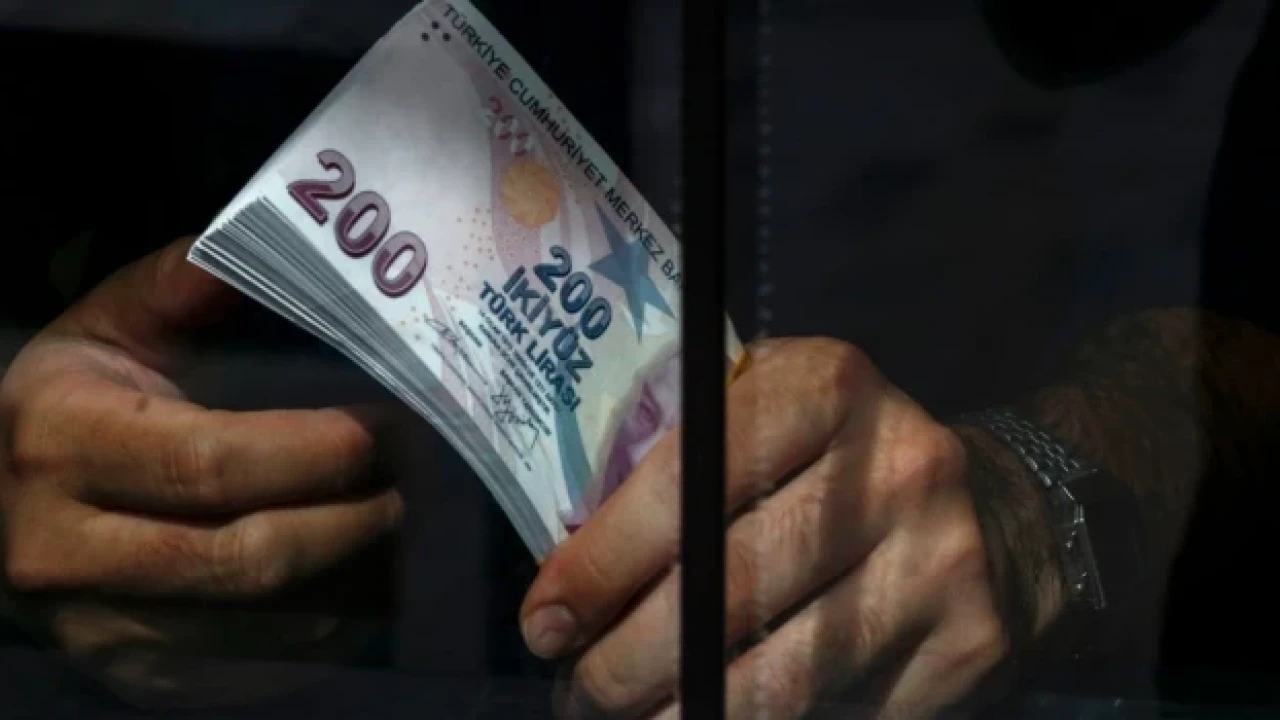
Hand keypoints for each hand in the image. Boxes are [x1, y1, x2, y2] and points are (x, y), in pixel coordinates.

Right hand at [0, 238, 402, 707]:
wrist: (4, 509)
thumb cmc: (75, 406)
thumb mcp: (108, 329)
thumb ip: (182, 284)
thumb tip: (272, 230)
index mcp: (60, 443)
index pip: (210, 461)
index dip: (314, 451)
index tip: (386, 427)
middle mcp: (64, 550)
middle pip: (245, 556)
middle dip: (353, 520)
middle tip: (414, 478)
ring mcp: (101, 630)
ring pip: (264, 623)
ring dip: (353, 575)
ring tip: (398, 517)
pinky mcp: (141, 676)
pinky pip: (261, 663)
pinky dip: (330, 623)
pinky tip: (362, 573)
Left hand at [521, 338, 1061, 718]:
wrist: (1003, 511)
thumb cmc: (843, 463)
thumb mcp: (774, 414)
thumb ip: (688, 460)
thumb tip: (571, 569)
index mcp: (827, 386)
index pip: (692, 476)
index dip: (606, 560)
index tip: (546, 621)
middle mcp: (895, 466)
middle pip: (731, 589)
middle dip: (628, 661)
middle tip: (579, 692)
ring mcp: (941, 561)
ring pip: (784, 675)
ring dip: (685, 715)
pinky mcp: (970, 648)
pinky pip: (840, 714)